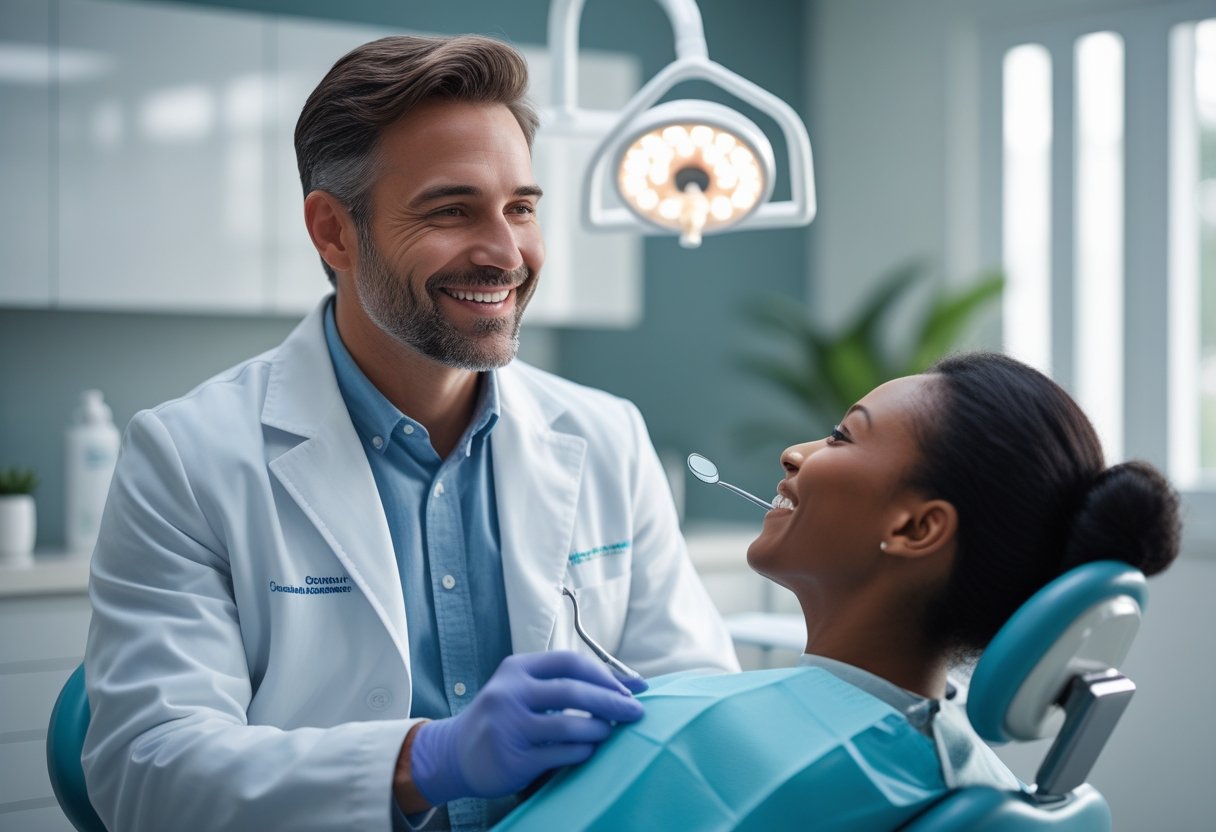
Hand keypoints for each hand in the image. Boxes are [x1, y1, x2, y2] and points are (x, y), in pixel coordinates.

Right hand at [409, 651, 644, 805]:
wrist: (455, 752)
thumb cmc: (504, 716)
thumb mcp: (524, 688)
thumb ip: (563, 683)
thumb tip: (628, 685)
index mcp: (517, 668)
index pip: (570, 662)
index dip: (605, 674)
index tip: (632, 688)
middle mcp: (509, 693)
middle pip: (573, 691)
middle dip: (612, 701)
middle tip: (636, 712)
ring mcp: (508, 726)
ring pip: (570, 726)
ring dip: (600, 730)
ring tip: (611, 732)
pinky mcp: (512, 758)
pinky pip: (561, 754)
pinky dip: (583, 752)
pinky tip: (589, 750)